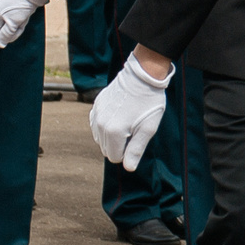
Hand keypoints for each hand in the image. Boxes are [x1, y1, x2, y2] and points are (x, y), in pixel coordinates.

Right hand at [0, 0, 50, 48]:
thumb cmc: (20, 6)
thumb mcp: (13, 23)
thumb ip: (6, 35)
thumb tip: (0, 45)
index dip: (6, 37)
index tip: (16, 31)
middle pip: (4, 28)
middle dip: (15, 29)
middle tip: (21, 21)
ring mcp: (4, 6)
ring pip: (11, 22)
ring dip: (19, 23)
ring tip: (25, 16)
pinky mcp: (12, 3)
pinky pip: (16, 16)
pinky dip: (22, 17)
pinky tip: (26, 13)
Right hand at [90, 51, 171, 171]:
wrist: (142, 76)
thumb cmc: (149, 103)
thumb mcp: (148, 128)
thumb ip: (136, 150)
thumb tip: (128, 168)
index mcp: (113, 132)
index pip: (115, 157)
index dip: (128, 152)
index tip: (137, 137)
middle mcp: (100, 125)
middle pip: (106, 149)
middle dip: (120, 144)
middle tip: (134, 127)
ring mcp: (96, 115)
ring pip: (100, 138)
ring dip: (113, 135)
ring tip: (128, 119)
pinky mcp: (95, 106)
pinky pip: (97, 125)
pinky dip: (106, 124)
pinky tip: (119, 114)